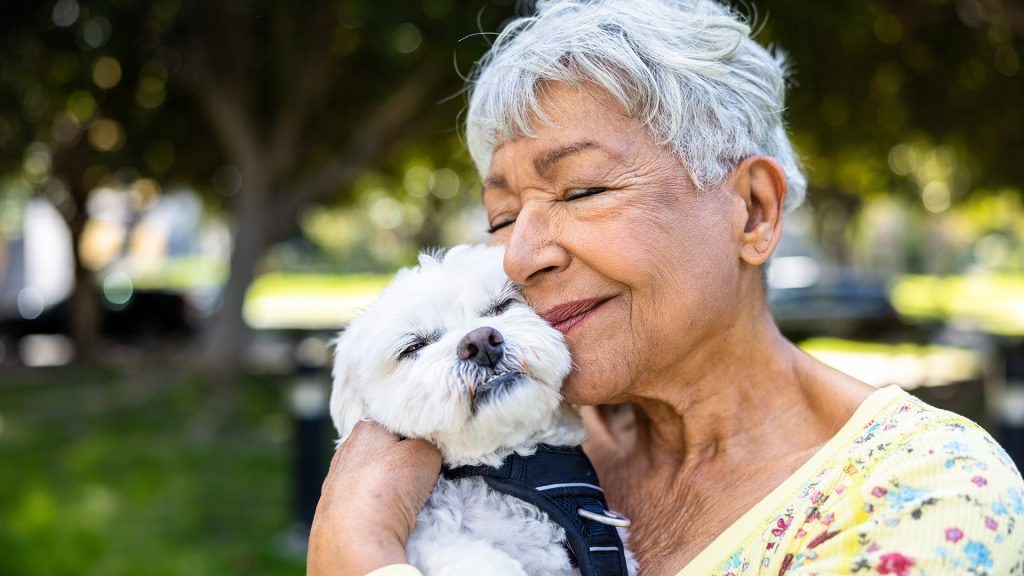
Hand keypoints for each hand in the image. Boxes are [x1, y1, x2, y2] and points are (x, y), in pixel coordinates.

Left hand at [307, 420, 441, 574]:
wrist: (354, 538)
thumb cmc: (388, 487)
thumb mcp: (425, 453)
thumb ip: (428, 444)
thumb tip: (425, 450)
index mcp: (366, 427)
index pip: (398, 423)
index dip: (417, 437)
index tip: (429, 452)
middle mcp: (346, 449)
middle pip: (385, 451)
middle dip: (401, 461)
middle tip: (419, 477)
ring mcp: (336, 480)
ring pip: (373, 476)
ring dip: (387, 485)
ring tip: (402, 501)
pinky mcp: (333, 509)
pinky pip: (363, 500)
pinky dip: (374, 505)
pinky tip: (383, 515)